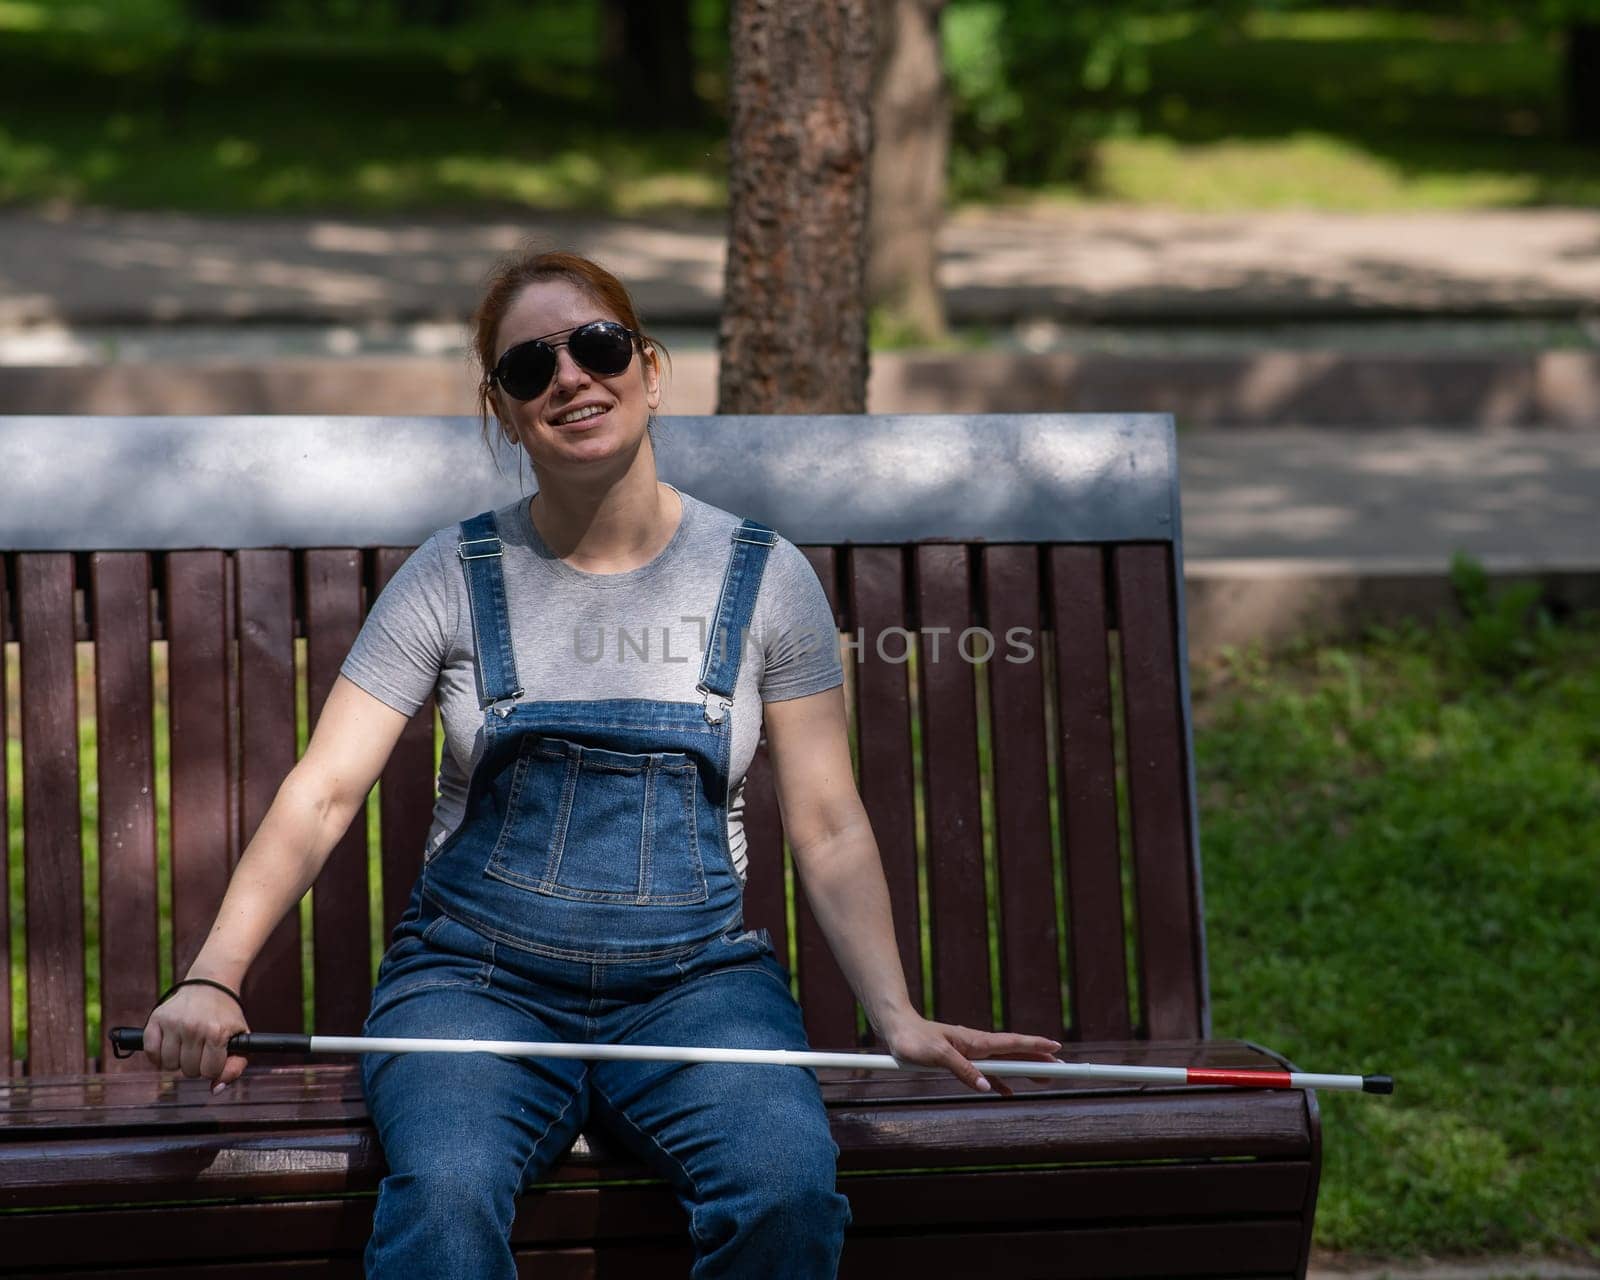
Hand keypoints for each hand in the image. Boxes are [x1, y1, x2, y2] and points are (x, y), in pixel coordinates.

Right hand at [142, 985, 249, 1093]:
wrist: (210, 986)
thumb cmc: (225, 1017)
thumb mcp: (241, 1039)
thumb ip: (235, 1068)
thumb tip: (214, 1090)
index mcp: (216, 1032)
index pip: (209, 1072)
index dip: (213, 1068)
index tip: (215, 1056)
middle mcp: (193, 1027)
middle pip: (189, 1071)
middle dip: (196, 1065)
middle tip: (201, 1049)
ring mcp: (173, 1023)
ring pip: (168, 1066)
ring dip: (177, 1061)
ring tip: (187, 1046)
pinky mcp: (156, 1019)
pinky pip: (151, 1053)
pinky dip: (158, 1056)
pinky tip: (170, 1046)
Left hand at [880, 1012, 1062, 1095]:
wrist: (896, 1030)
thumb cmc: (914, 1040)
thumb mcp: (938, 1056)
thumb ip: (963, 1070)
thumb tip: (988, 1086)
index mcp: (976, 1041)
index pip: (1013, 1043)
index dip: (1036, 1046)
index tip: (1058, 1049)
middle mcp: (977, 1045)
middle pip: (1015, 1052)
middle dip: (1038, 1060)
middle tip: (1061, 1069)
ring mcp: (970, 1051)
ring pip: (1004, 1062)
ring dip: (1024, 1070)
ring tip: (1043, 1079)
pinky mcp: (960, 1059)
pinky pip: (988, 1071)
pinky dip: (1001, 1080)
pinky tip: (1007, 1091)